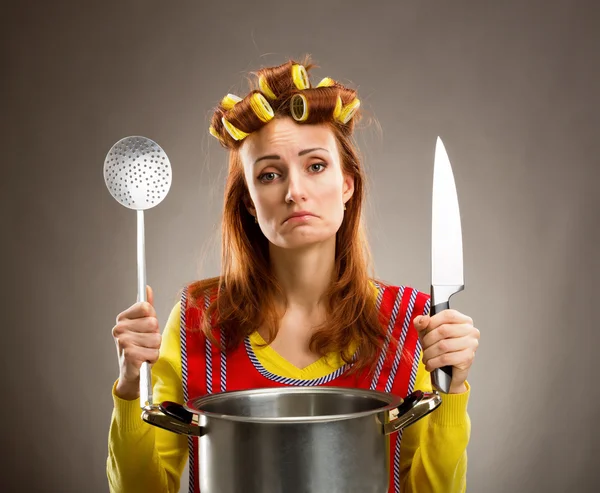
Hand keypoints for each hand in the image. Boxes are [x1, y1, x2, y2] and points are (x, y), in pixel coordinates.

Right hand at [111, 285, 161, 399]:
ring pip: (156, 338)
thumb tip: (148, 288)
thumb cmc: (139, 347)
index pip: (146, 307)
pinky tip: (144, 360)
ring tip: (145, 351)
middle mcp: (119, 328)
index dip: (152, 318)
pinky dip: (153, 358)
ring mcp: (123, 341)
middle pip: (153, 323)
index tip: (146, 327)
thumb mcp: (143, 326)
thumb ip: (146, 308)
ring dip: (155, 348)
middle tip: (146, 343)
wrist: (132, 373)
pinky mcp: (130, 355)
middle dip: (155, 335)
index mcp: (122, 318)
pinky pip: (155, 352)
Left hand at [413, 309, 479, 393]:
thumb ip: (421, 323)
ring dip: (429, 353)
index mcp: (463, 320)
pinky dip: (433, 362)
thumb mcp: (426, 332)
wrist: (448, 372)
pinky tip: (430, 365)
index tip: (423, 332)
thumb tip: (424, 319)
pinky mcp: (468, 358)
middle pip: (444, 330)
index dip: (432, 322)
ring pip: (443, 345)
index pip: (447, 315)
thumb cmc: (438, 347)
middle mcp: (471, 331)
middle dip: (428, 340)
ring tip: (426, 358)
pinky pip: (446, 359)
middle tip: (423, 348)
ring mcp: (471, 344)